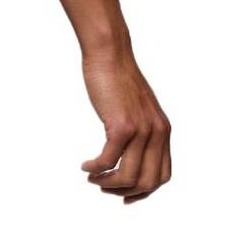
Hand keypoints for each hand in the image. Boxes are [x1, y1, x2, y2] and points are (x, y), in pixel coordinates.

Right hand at [79, 48, 171, 201]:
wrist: (110, 53)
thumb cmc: (118, 77)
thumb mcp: (139, 107)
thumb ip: (141, 128)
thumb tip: (132, 150)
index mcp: (162, 130)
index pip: (162, 175)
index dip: (144, 191)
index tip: (125, 196)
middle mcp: (156, 133)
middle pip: (147, 182)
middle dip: (124, 191)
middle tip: (103, 187)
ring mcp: (141, 130)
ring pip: (128, 176)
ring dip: (108, 184)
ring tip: (93, 179)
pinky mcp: (121, 125)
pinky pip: (109, 160)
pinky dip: (96, 168)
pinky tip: (86, 166)